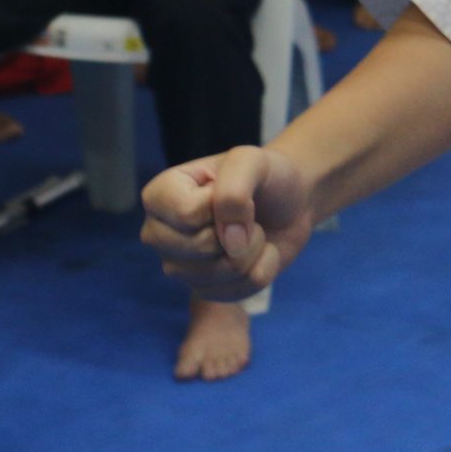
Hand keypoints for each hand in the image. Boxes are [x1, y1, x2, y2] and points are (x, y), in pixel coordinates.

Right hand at [141, 145, 314, 300]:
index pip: (187, 214)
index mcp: (159, 195)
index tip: (236, 190)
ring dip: (253, 250)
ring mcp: (178, 265)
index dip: (223, 205)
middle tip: (248, 213)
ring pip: (217, 274)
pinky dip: (262, 269)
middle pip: (199, 247)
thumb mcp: (252, 160)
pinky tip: (260, 252)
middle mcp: (159, 233)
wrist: (291, 201)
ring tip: (253, 230)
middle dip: (240, 230)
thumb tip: (230, 244)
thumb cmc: (265, 175)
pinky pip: (236, 291)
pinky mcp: (203, 289)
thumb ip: (234, 191)